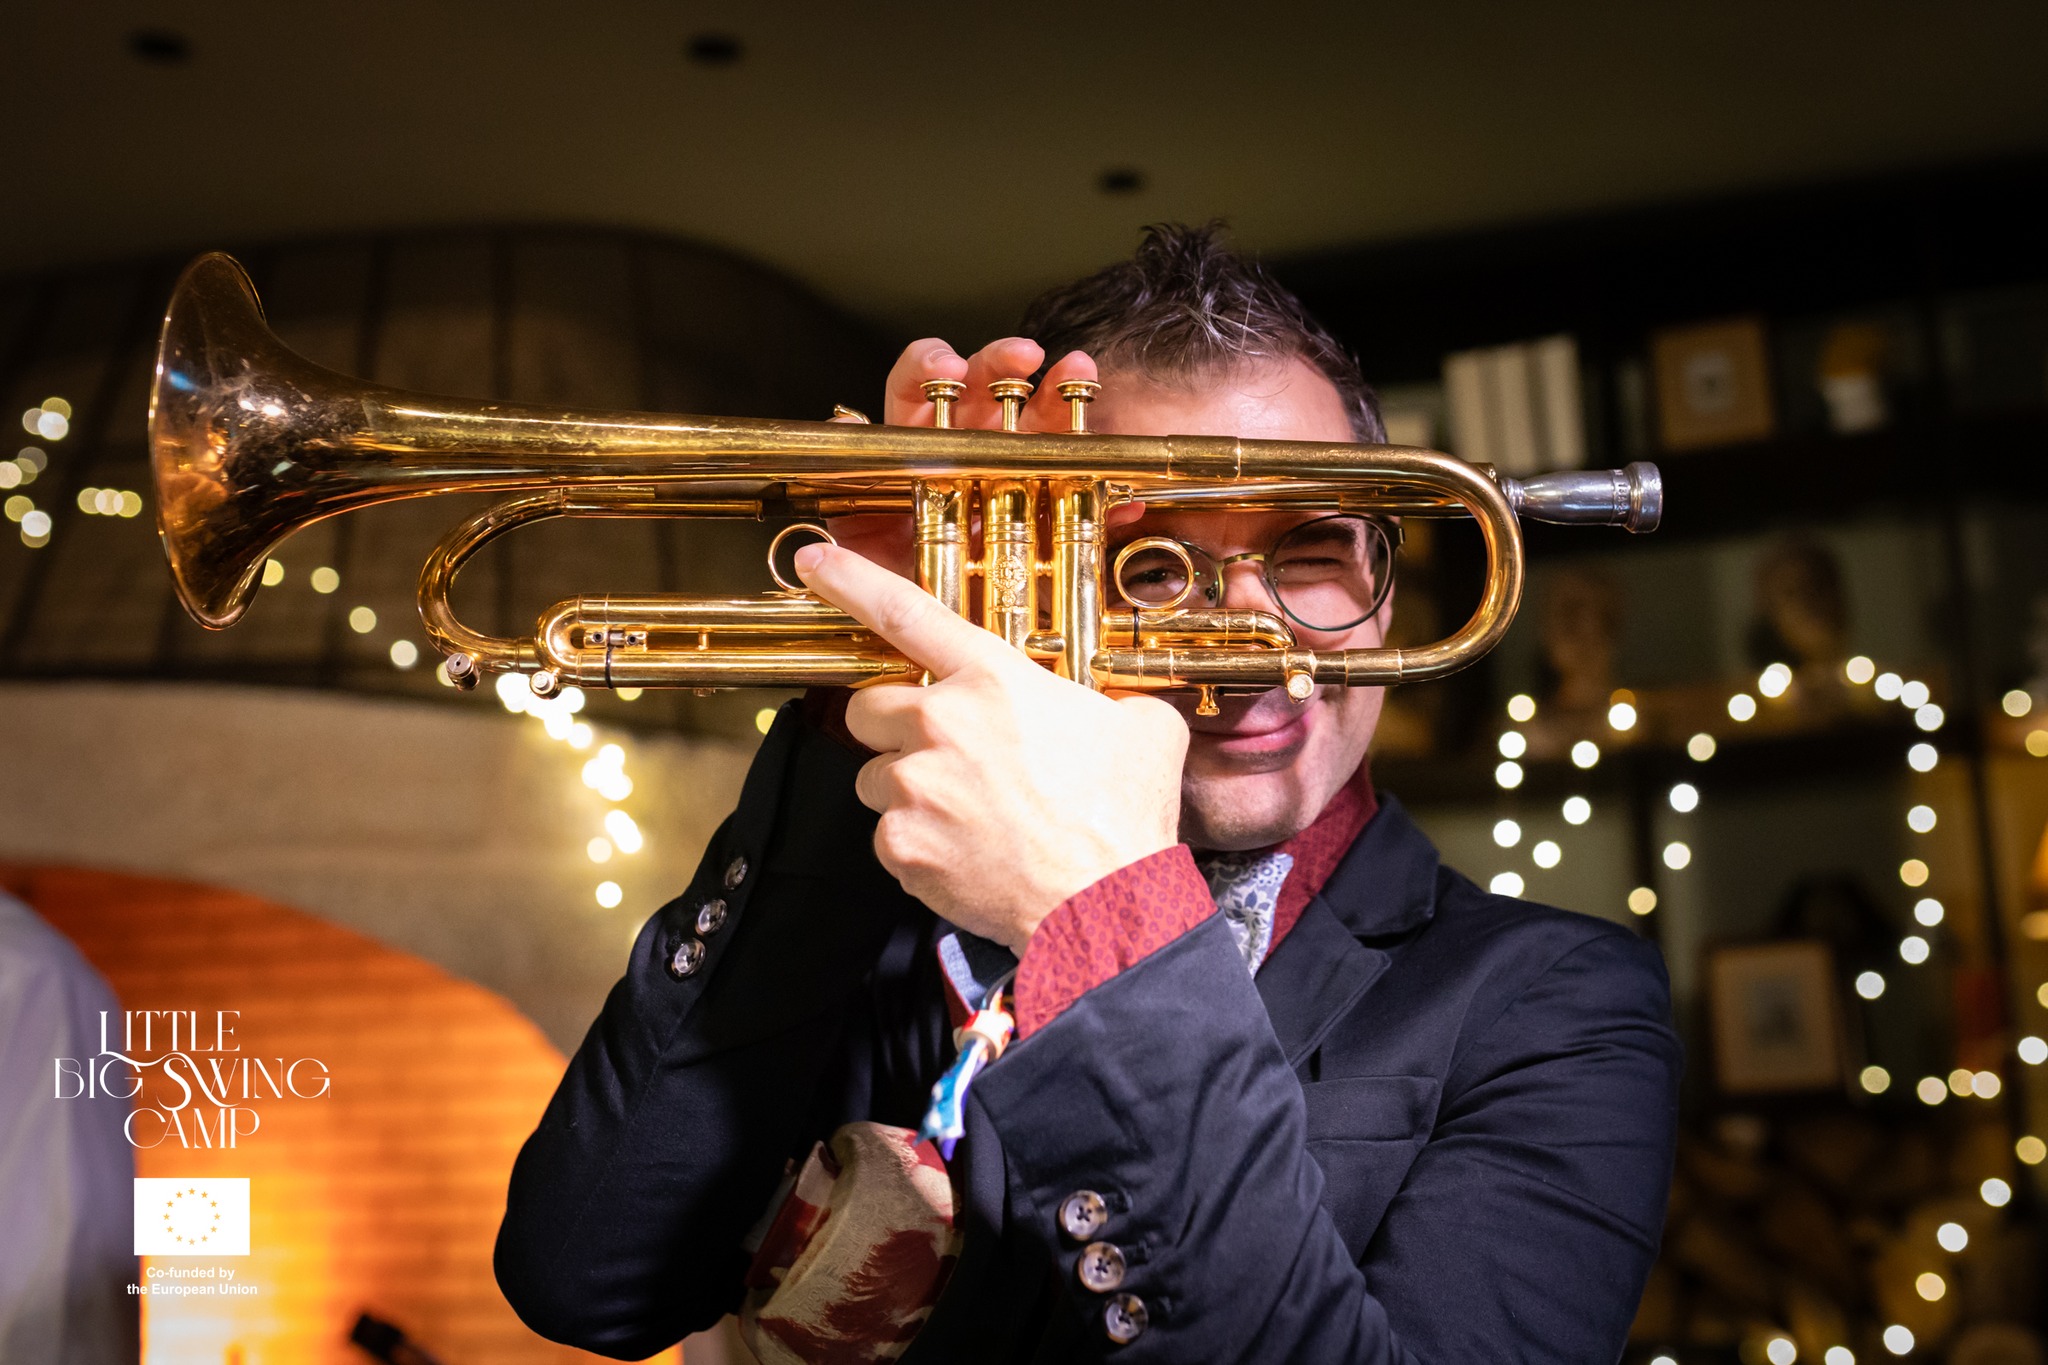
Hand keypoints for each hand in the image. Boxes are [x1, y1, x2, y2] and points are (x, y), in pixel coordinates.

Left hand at [795, 541, 1186, 951]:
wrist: (1105, 903)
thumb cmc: (1123, 816)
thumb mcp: (1143, 727)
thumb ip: (1110, 698)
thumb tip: (1114, 703)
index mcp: (995, 679)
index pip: (906, 612)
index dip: (851, 578)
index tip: (814, 560)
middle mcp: (942, 723)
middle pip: (869, 705)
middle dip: (893, 725)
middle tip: (942, 752)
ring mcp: (914, 785)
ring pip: (875, 775)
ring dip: (906, 789)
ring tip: (968, 814)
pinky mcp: (900, 843)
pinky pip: (888, 834)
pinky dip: (917, 844)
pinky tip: (967, 852)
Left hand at [825, 337, 1141, 571]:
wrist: (928, 645)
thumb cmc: (888, 587)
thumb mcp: (858, 545)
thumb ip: (847, 494)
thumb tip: (845, 426)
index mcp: (914, 450)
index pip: (916, 391)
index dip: (928, 367)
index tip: (947, 366)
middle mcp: (963, 452)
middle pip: (983, 392)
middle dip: (1002, 363)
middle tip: (1023, 355)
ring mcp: (1011, 477)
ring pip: (1038, 427)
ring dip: (1062, 397)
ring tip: (1080, 376)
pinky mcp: (1048, 517)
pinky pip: (1081, 499)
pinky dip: (1105, 500)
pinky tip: (1120, 496)